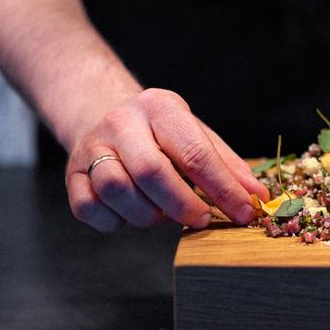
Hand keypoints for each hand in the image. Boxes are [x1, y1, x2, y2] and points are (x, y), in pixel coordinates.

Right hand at [65, 88, 267, 232]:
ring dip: (147, 215)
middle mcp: (122, 122)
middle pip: (151, 171)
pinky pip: (89, 208)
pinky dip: (114, 222)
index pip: (194, 152)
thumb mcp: (195, 133)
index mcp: (160, 107)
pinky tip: (130, 214)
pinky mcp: (71, 173)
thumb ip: (227, 165)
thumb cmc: (158, 132)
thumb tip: (258, 197)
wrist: (99, 111)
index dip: (222, 188)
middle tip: (201, 220)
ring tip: (163, 214)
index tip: (244, 211)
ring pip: (116, 190)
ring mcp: (92, 148)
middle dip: (182, 205)